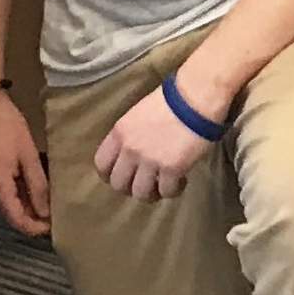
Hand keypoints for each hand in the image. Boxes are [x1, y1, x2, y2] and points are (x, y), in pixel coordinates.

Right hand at [0, 90, 50, 235]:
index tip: (50, 225)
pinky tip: (16, 183)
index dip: (33, 227)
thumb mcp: (28, 154)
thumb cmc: (6, 123)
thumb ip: (37, 186)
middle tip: (46, 212)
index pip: (15, 219)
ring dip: (14, 205)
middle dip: (24, 217)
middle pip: (3, 213)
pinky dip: (3, 193)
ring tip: (35, 198)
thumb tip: (45, 212)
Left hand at [94, 85, 216, 201]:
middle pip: (118, 183)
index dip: (109, 176)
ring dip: (152, 193)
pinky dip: (173, 191)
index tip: (122, 178)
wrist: (191, 100)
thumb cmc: (166, 103)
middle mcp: (129, 149)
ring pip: (140, 194)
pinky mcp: (171, 169)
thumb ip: (128, 137)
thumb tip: (129, 156)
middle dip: (130, 188)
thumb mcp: (135, 117)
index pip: (101, 164)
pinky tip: (181, 180)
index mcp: (118, 133)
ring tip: (162, 185)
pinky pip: (166, 192)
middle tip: (144, 184)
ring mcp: (149, 160)